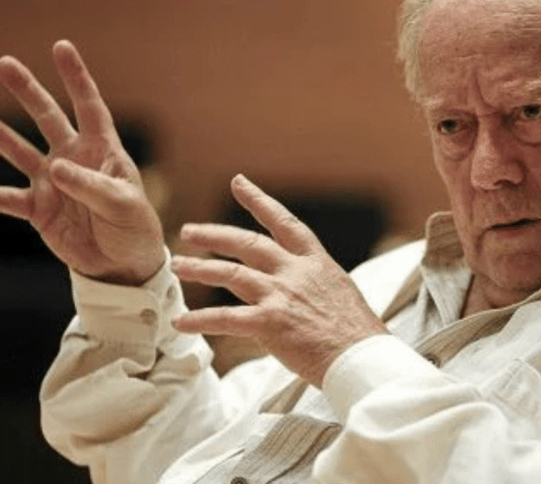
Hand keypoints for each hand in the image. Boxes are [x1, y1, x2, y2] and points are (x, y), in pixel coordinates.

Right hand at [0, 40, 163, 285]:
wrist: (123, 266)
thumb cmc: (134, 229)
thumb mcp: (123, 205)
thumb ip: (92, 186)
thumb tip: (56, 168)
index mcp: (102, 150)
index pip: (89, 107)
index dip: (77, 78)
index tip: (61, 47)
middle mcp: (73, 159)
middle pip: (47, 117)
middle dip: (27, 91)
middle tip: (4, 63)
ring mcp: (52, 183)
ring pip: (18, 151)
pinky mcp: (38, 210)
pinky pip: (8, 200)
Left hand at [172, 175, 388, 385]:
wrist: (362, 358)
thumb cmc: (357, 335)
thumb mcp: (340, 292)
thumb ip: (314, 282)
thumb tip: (303, 286)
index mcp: (316, 262)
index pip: (284, 223)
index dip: (259, 201)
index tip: (239, 183)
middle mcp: (295, 272)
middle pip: (247, 244)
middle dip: (214, 235)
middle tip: (189, 231)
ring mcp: (281, 295)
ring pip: (231, 273)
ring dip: (200, 269)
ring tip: (177, 266)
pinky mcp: (270, 323)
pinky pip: (225, 318)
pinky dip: (200, 320)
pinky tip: (181, 323)